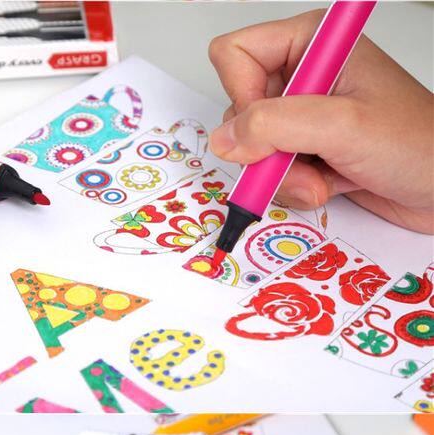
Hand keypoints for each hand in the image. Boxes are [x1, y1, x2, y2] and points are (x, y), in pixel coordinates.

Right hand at [208, 9, 433, 232]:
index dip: (242, 97)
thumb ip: (276, 127)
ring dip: (284, 175)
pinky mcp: (309, 151)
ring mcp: (306, 117)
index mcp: (312, 43)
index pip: (236, 55)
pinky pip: (273, 173)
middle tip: (302, 162)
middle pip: (240, 110)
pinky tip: (329, 184)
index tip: (266, 130)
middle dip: (266, 149)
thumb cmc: (416, 145)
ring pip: (253, 149)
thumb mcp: (342, 126)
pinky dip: (296, 187)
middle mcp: (304, 76)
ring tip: (322, 178)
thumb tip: (224, 139)